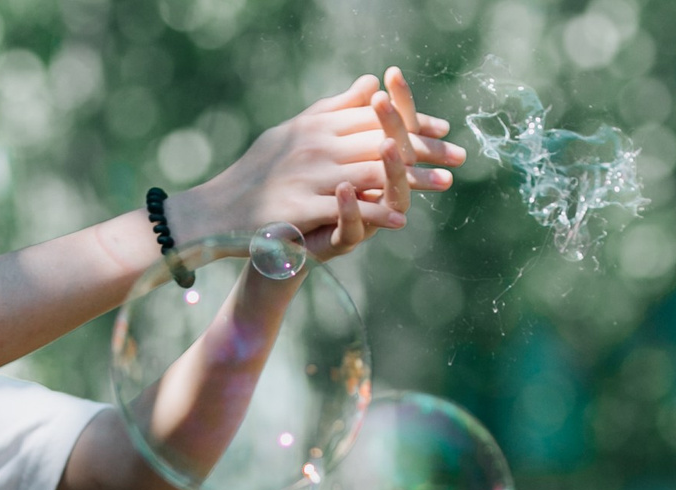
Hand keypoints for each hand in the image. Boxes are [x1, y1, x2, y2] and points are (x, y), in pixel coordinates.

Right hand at [179, 68, 462, 250]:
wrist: (217, 211)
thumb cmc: (258, 173)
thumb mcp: (294, 131)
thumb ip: (334, 108)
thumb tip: (370, 84)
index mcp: (316, 122)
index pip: (374, 117)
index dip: (412, 122)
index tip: (442, 128)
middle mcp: (315, 142)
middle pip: (380, 140)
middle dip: (424, 148)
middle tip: (458, 156)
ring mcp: (308, 174)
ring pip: (371, 171)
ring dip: (412, 179)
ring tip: (445, 184)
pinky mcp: (301, 206)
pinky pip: (345, 208)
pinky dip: (375, 213)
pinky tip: (401, 220)